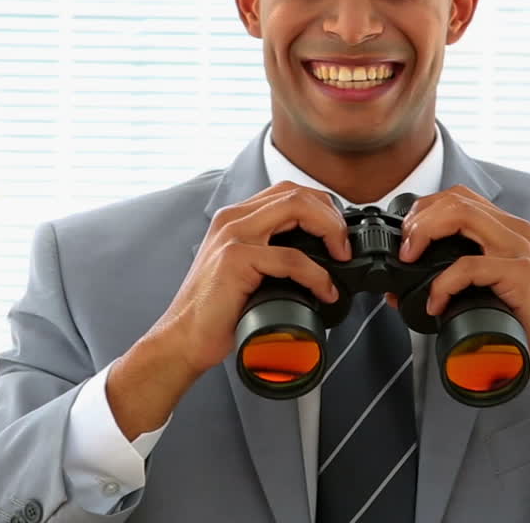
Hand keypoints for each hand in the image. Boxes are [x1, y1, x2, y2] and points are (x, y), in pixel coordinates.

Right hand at [156, 180, 349, 375]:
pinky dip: (317, 274)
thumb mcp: (248, 270)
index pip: (288, 191)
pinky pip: (291, 257)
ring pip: (296, 209)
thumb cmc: (217, 311)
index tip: (338, 234)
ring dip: (330, 231)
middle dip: (331, 215)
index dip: (321, 207)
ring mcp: (233, 236)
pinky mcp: (235, 259)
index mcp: (236, 218)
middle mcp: (233, 218)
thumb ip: (272, 253)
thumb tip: (320, 257)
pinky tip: (325, 290)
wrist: (184, 339)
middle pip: (296, 192)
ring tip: (342, 258)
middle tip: (345, 246)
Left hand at [394, 185, 529, 441]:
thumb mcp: (484, 290)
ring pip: (462, 216)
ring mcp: (520, 250)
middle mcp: (515, 231)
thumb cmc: (523, 324)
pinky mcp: (522, 275)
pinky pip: (470, 266)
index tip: (406, 238)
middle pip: (456, 199)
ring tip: (411, 261)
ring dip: (425, 234)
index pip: (458, 196)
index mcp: (506, 229)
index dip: (425, 209)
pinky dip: (443, 283)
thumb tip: (399, 287)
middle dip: (419, 219)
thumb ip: (452, 278)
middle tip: (404, 250)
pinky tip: (437, 303)